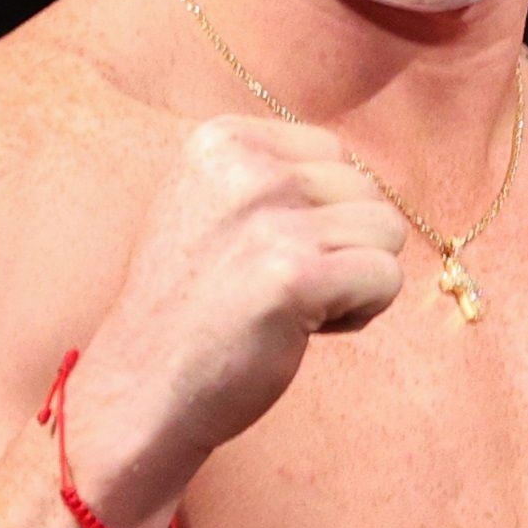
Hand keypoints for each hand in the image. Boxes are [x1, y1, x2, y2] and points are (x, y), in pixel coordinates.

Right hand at [68, 116, 411, 506]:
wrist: (141, 387)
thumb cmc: (192, 306)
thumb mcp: (213, 207)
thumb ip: (275, 176)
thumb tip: (362, 172)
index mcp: (222, 140)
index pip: (333, 153)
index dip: (319, 212)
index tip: (266, 251)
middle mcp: (244, 167)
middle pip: (367, 188)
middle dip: (342, 244)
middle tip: (278, 286)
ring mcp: (268, 219)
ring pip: (386, 231)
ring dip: (354, 278)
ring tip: (291, 305)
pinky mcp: (294, 275)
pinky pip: (385, 276)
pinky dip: (361, 311)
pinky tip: (303, 328)